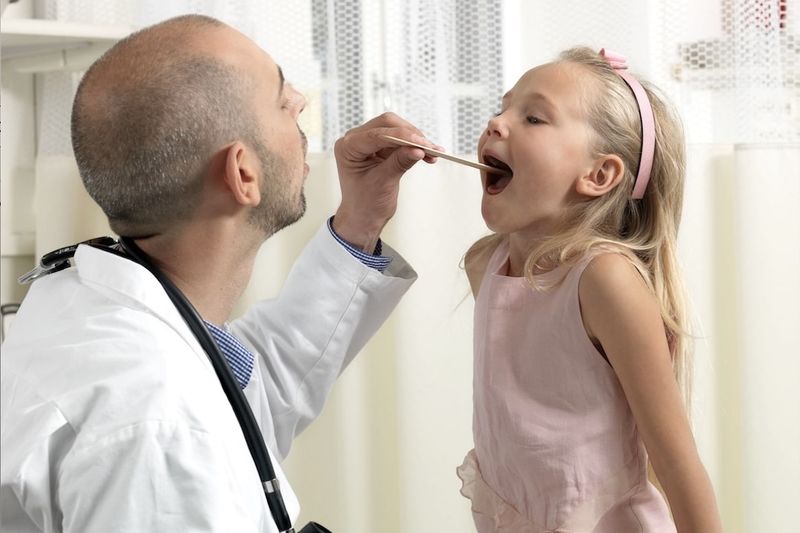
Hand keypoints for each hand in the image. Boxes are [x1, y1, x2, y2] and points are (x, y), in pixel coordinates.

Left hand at [332, 112, 439, 251]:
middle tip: (429, 147)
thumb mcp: (383, 183)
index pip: (376, 134)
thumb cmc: (365, 203)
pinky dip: (414, 146)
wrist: (363, 216)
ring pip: (396, 129)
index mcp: (347, 147)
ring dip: (415, 140)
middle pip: (387, 124)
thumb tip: (418, 149)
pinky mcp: (380, 146)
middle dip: (410, 135)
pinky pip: (400, 140)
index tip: (421, 143)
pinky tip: (428, 155)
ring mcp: (368, 141)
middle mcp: (355, 140)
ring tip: (433, 153)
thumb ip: (399, 163)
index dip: (401, 136)